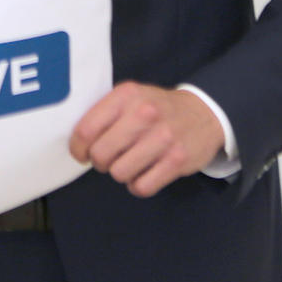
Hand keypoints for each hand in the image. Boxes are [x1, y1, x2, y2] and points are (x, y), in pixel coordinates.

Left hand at [70, 83, 226, 196]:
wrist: (204, 112)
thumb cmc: (157, 108)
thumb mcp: (131, 97)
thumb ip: (105, 114)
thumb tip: (79, 143)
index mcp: (126, 95)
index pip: (86, 129)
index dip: (78, 148)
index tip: (82, 154)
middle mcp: (144, 114)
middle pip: (101, 154)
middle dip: (100, 162)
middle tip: (110, 158)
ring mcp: (163, 138)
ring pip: (119, 173)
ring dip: (121, 173)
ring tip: (131, 163)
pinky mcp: (177, 160)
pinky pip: (142, 187)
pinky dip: (138, 185)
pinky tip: (144, 173)